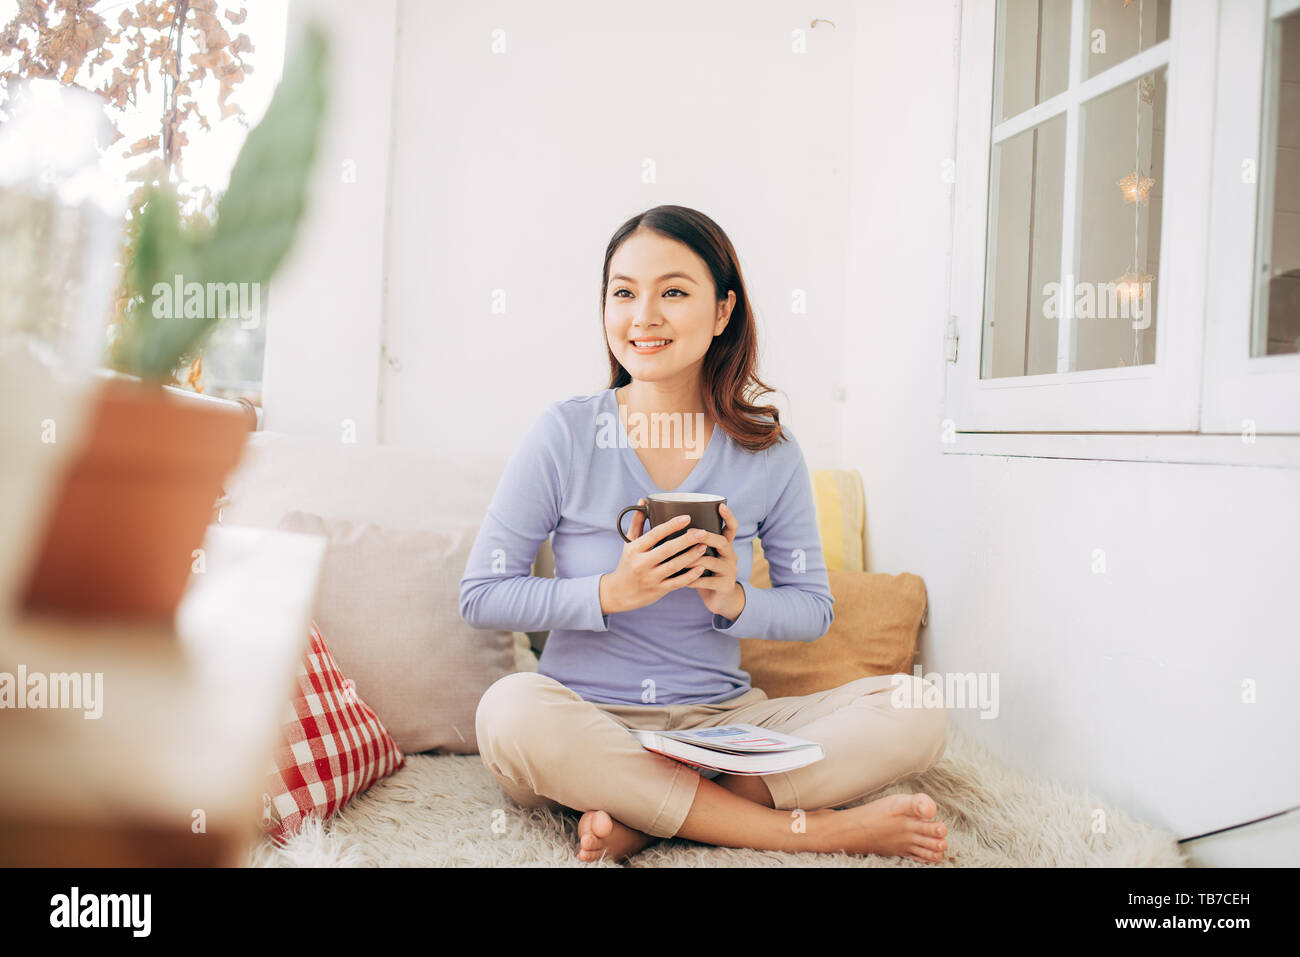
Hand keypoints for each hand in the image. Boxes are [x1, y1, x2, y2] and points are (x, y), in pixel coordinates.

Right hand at [598, 498, 709, 614]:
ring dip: (691, 556)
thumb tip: (643, 501)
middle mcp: (642, 563)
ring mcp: (650, 578)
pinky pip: (677, 583)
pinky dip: (690, 576)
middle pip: (667, 550)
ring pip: (674, 566)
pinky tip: (701, 568)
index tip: (687, 518)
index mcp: (635, 549)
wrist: (619, 592)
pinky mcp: (658, 590)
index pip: (655, 534)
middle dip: (686, 540)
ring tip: (704, 546)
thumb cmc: (627, 563)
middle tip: (702, 532)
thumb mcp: (629, 543)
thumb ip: (637, 522)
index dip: (671, 525)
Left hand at [684, 502, 744, 621]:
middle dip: (707, 537)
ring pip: (712, 562)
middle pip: (723, 542)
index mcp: (726, 547)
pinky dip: (692, 579)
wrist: (721, 601)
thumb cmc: (707, 573)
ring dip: (693, 559)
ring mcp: (730, 571)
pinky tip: (680, 580)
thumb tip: (672, 527)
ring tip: (677, 559)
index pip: (732, 528)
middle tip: (691, 532)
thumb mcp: (706, 557)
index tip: (720, 505)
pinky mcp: (725, 585)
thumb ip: (695, 544)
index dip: (728, 516)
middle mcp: (731, 556)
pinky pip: (707, 581)